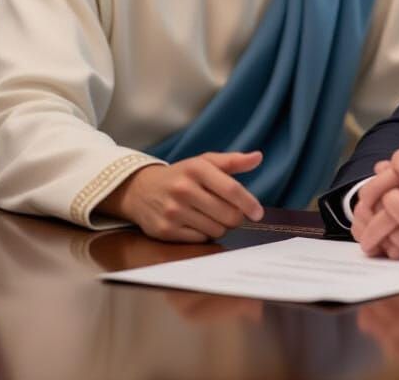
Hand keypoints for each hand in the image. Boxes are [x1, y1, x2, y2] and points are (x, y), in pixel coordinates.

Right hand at [96, 151, 264, 241]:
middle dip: (236, 217)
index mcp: (197, 169)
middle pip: (227, 214)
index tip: (258, 213)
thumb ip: (232, 161)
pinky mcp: (165, 230)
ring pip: (216, 229)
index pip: (231, 189)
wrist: (140, 190)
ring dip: (220, 226)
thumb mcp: (204, 162)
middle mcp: (184, 189)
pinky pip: (200, 240)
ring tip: (211, 216)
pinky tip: (196, 223)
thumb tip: (258, 157)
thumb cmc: (181, 175)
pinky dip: (204, 234)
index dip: (249, 203)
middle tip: (232, 213)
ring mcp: (173, 211)